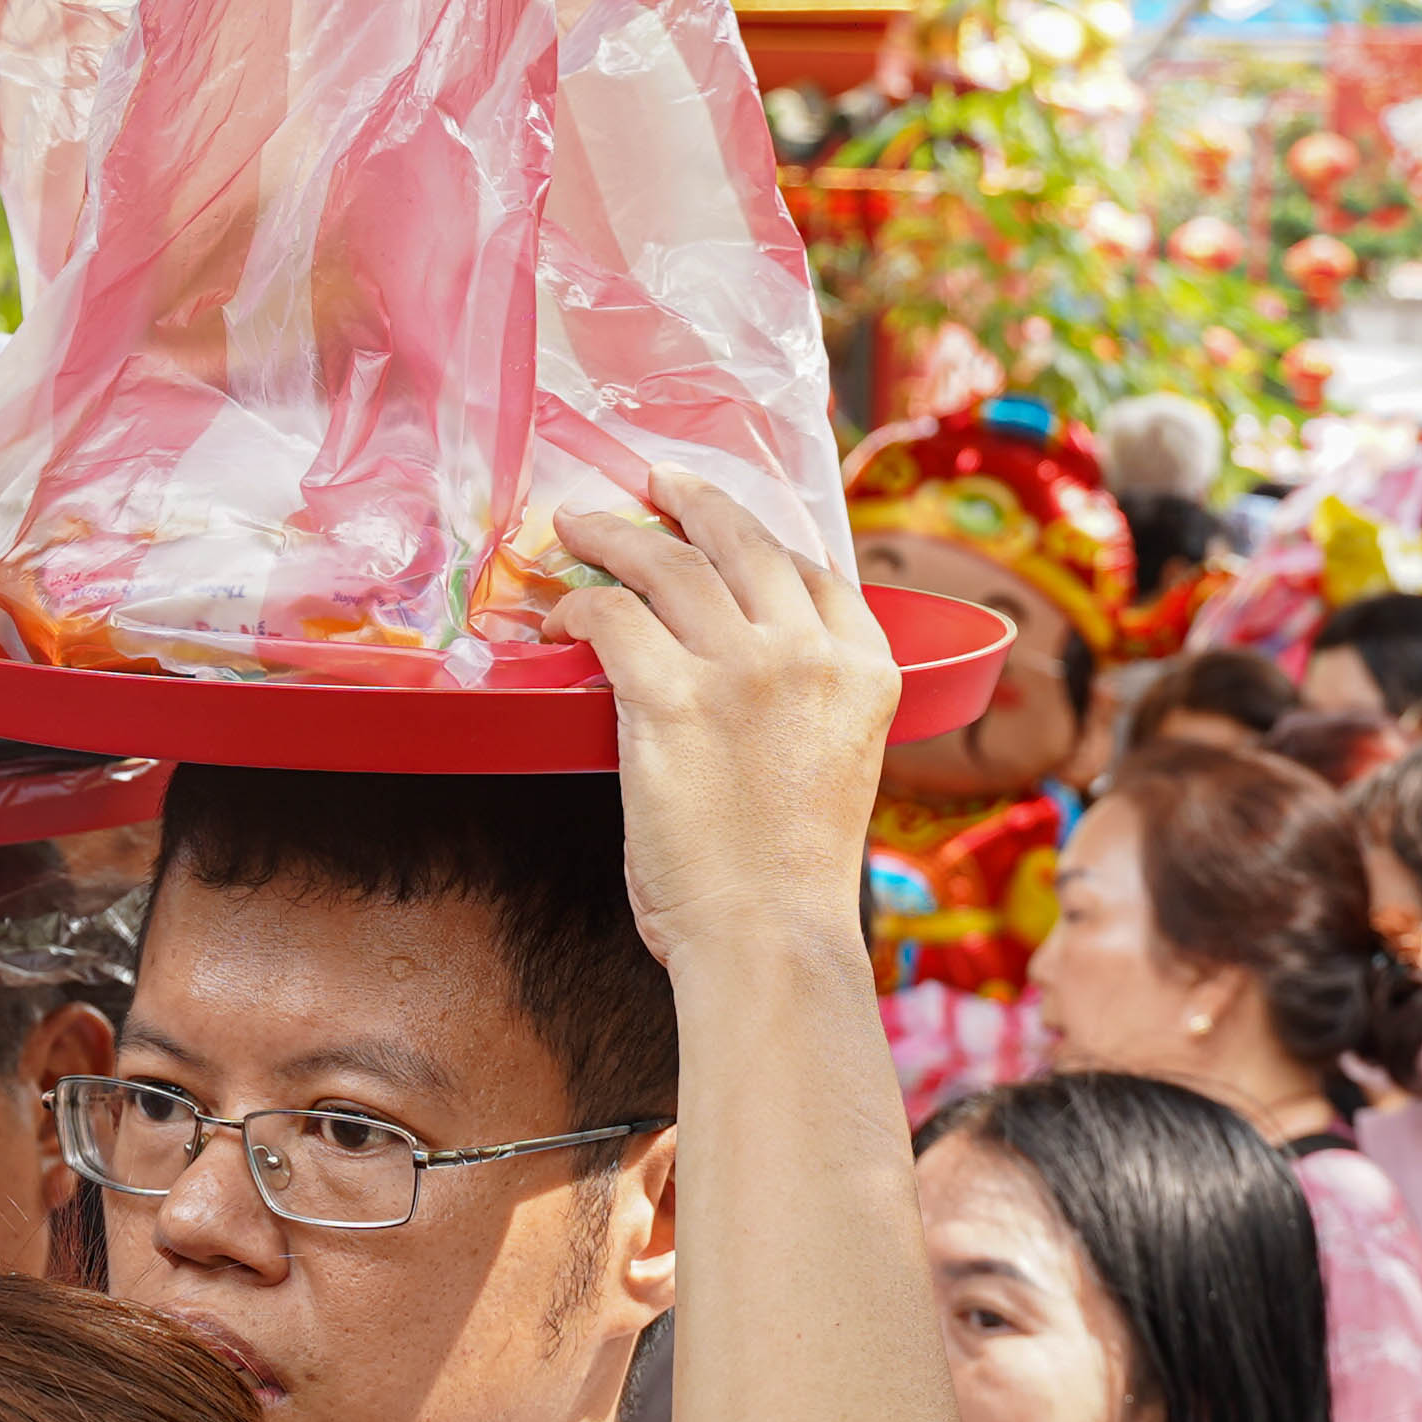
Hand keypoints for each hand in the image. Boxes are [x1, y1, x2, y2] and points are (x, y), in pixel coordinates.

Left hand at [552, 479, 898, 967]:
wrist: (771, 938)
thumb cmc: (791, 880)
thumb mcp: (833, 767)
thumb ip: (801, 707)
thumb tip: (740, 680)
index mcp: (864, 670)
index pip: (814, 572)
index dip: (761, 539)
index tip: (726, 527)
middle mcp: (809, 652)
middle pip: (741, 542)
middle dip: (692, 502)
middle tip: (655, 483)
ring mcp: (741, 668)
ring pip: (668, 564)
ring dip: (616, 536)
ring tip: (582, 526)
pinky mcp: (668, 696)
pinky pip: (610, 618)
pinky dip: (577, 606)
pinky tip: (557, 614)